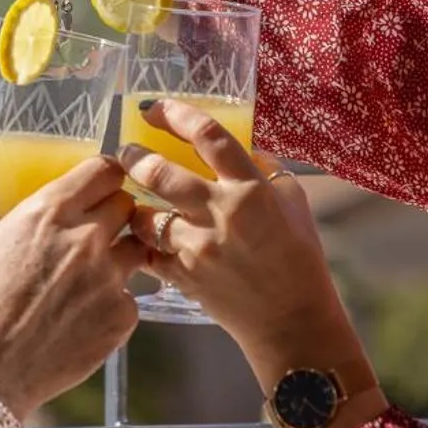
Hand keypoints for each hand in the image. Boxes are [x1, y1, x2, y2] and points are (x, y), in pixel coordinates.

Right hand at [0, 147, 146, 420]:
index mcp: (51, 211)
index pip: (105, 170)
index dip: (103, 176)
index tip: (95, 186)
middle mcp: (88, 240)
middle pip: (127, 205)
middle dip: (112, 212)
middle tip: (92, 229)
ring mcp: (110, 280)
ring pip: (137, 249)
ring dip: (120, 254)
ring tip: (93, 271)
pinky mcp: (122, 318)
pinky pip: (131, 298)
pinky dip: (112, 301)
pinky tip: (84, 312)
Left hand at [119, 100, 358, 372]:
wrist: (291, 320)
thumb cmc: (298, 258)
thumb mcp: (293, 203)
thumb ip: (264, 171)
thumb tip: (236, 145)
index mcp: (251, 190)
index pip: (208, 136)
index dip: (177, 114)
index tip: (157, 108)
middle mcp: (219, 214)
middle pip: (159, 172)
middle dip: (135, 157)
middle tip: (128, 152)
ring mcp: (196, 248)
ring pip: (144, 215)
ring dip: (135, 205)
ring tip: (135, 201)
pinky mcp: (181, 276)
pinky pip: (147, 251)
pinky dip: (143, 242)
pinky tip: (145, 237)